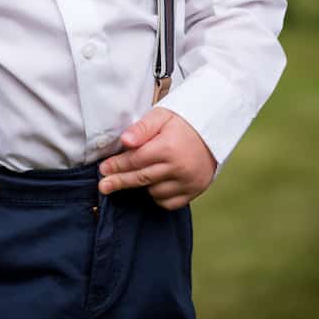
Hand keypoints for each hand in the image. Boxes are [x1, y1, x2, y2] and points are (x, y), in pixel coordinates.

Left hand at [98, 107, 217, 208]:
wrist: (216, 128)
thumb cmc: (184, 121)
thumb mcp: (162, 115)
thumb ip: (142, 128)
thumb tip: (124, 141)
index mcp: (169, 147)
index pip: (135, 160)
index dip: (117, 165)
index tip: (103, 169)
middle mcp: (179, 167)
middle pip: (141, 179)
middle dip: (119, 182)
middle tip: (103, 186)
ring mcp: (188, 181)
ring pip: (154, 192)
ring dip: (142, 185)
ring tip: (136, 175)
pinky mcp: (195, 190)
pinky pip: (169, 202)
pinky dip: (159, 195)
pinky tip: (154, 184)